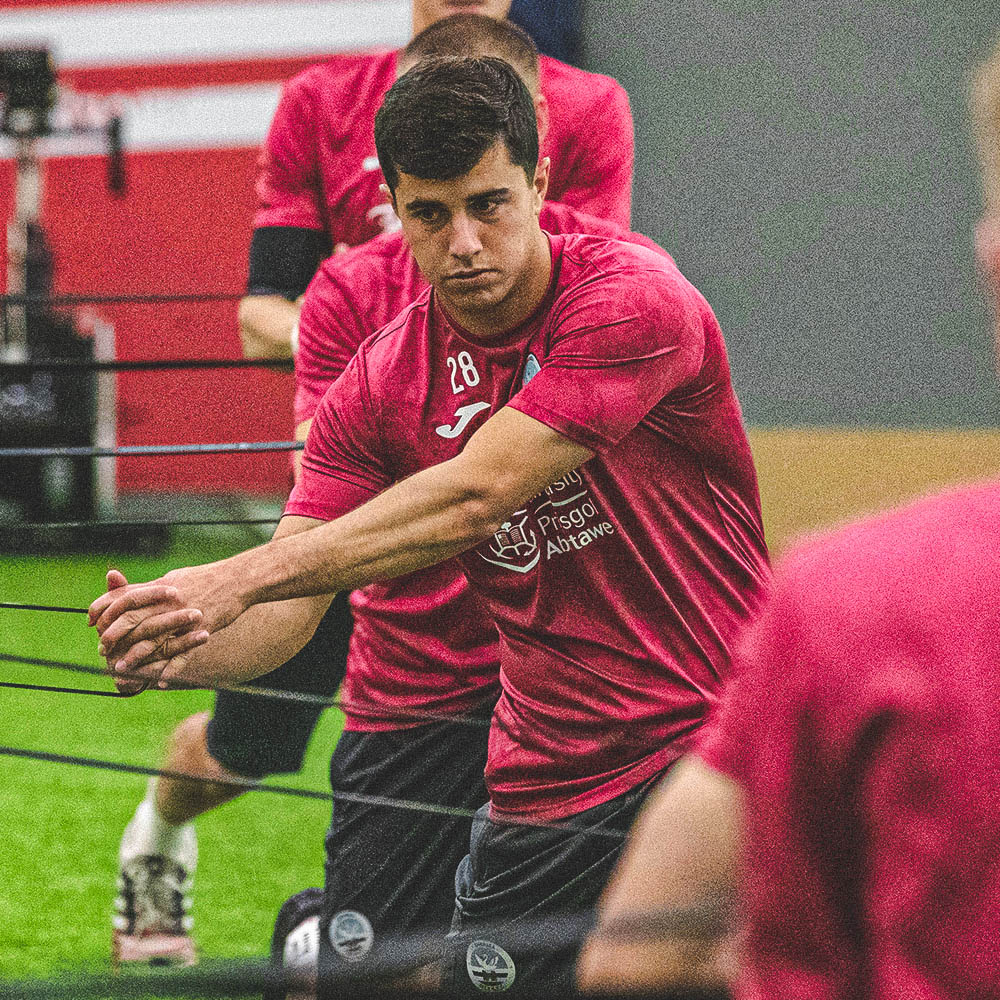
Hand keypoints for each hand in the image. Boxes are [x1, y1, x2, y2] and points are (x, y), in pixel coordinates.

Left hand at [90, 561, 245, 678]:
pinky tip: (159, 681)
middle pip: (133, 619)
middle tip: (103, 651)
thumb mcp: (174, 578)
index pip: (123, 597)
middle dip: (114, 636)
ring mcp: (186, 616)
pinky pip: (184, 653)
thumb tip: (124, 591)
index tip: (92, 623)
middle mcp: (169, 601)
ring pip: (155, 639)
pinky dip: (171, 668)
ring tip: (122, 670)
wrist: (240, 580)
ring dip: (136, 657)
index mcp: (160, 587)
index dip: (104, 610)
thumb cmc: (206, 580)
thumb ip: (148, 588)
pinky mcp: (202, 628)